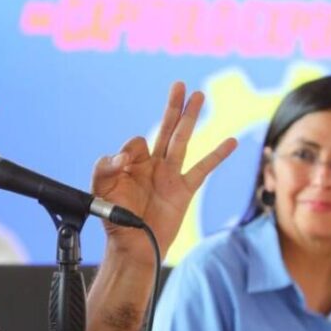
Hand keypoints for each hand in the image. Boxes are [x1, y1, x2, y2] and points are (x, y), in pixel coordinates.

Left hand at [91, 81, 236, 262]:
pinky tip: (231, 141)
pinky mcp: (184, 190)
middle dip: (172, 107)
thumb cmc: (115, 220)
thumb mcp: (100, 191)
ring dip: (190, 118)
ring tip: (199, 95)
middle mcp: (153, 165)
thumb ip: (105, 168)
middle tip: (179, 85)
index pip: (136, 143)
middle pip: (165, 129)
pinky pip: (203, 169)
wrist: (133, 245)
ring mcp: (170, 176)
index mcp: (133, 164)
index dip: (130, 151)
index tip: (124, 166)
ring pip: (183, 140)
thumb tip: (123, 156)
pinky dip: (218, 155)